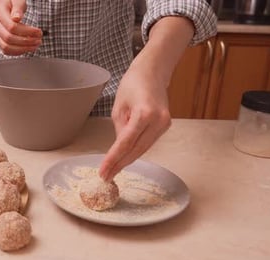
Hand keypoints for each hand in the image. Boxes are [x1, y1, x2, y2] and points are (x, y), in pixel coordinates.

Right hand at [0, 0, 41, 54]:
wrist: (1, 7)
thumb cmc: (11, 2)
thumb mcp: (16, 0)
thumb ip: (18, 8)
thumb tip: (17, 18)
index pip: (12, 27)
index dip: (27, 31)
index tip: (38, 32)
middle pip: (9, 38)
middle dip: (26, 41)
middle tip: (39, 40)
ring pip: (6, 47)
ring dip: (23, 49)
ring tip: (35, 46)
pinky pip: (6, 51)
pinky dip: (18, 52)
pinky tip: (27, 48)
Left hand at [98, 62, 170, 181]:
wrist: (153, 73)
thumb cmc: (133, 84)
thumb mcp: (119, 107)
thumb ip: (119, 129)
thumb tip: (119, 149)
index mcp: (144, 113)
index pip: (126, 142)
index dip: (113, 159)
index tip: (104, 171)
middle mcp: (158, 120)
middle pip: (136, 150)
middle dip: (119, 164)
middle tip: (106, 176)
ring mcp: (164, 124)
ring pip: (143, 149)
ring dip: (127, 160)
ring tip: (112, 171)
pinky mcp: (165, 126)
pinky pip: (147, 142)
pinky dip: (135, 151)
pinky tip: (124, 158)